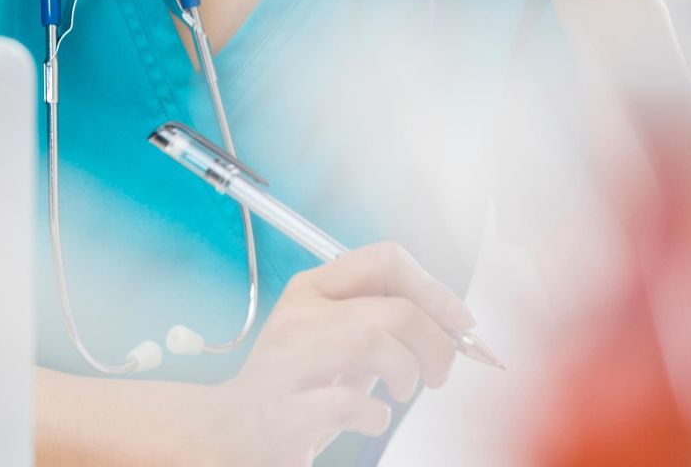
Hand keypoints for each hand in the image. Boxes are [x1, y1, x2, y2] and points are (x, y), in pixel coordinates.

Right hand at [188, 241, 473, 464]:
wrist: (230, 430)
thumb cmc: (298, 384)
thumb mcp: (336, 338)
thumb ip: (382, 321)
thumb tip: (454, 323)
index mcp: (313, 288)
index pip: (386, 260)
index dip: (435, 290)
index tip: (460, 324)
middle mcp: (298, 316)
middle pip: (394, 309)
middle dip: (436, 344)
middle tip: (439, 373)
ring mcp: (288, 362)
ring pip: (375, 342)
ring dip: (408, 373)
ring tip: (401, 391)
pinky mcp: (285, 411)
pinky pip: (350, 402)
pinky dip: (377, 414)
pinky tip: (371, 417)